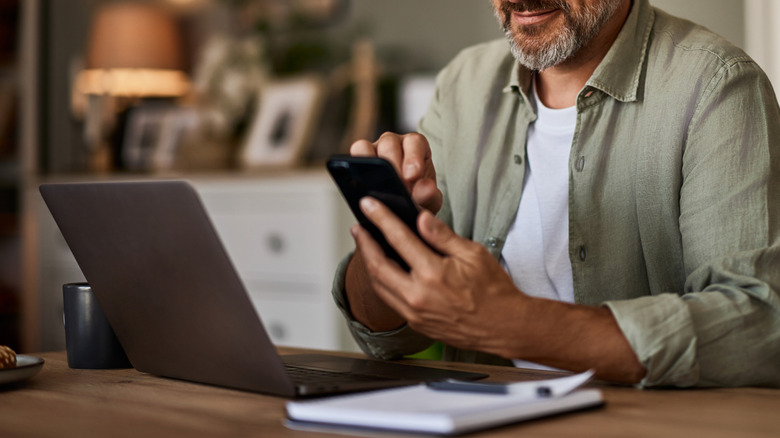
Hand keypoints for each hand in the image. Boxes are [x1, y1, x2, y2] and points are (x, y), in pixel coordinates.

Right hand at [350, 132, 442, 213]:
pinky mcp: (360, 158)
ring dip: (370, 165)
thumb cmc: (419, 196)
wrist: (405, 205)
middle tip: (395, 188)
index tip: (412, 176)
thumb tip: (426, 189)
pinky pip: (354, 155)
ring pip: (366, 146)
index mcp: (416, 145)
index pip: (414, 143)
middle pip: (389, 143)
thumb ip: (429, 195)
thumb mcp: (428, 199)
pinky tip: (362, 187)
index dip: (412, 157)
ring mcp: (374, 148)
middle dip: (392, 165)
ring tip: (377, 188)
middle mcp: (394, 142)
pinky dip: (355, 167)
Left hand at [353, 196, 527, 355]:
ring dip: (369, 263)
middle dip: (364, 243)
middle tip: (358, 227)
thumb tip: (421, 217)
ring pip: (379, 285)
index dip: (380, 218)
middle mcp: (418, 296)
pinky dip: (381, 281)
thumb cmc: (494, 291)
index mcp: (433, 274)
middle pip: (378, 265)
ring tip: (365, 245)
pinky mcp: (416, 323)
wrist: (504, 328)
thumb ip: (442, 236)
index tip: (369, 205)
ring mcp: (415, 313)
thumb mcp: (473, 254)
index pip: (398, 238)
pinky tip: (382, 269)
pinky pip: (390, 299)